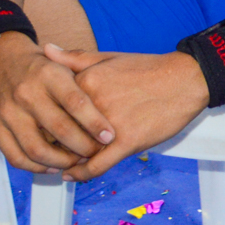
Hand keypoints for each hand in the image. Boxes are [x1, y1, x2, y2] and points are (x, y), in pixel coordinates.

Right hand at [0, 33, 114, 174]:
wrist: (0, 60)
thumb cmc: (42, 68)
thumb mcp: (64, 64)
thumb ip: (88, 79)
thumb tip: (114, 100)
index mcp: (49, 74)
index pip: (76, 103)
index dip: (95, 123)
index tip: (109, 137)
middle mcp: (27, 93)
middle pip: (59, 128)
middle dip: (82, 146)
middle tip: (96, 152)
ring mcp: (8, 112)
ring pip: (37, 148)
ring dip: (61, 161)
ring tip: (77, 162)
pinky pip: (15, 156)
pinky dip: (36, 167)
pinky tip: (54, 166)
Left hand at [44, 44, 209, 180]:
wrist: (186, 79)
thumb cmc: (149, 69)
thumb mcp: (109, 57)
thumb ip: (74, 57)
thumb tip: (45, 49)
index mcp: (85, 82)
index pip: (49, 108)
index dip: (42, 120)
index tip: (39, 127)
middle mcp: (92, 104)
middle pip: (58, 132)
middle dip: (50, 142)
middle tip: (46, 149)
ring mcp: (109, 125)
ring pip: (74, 151)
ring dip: (64, 159)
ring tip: (57, 163)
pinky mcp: (127, 142)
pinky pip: (96, 165)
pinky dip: (80, 173)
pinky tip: (72, 175)